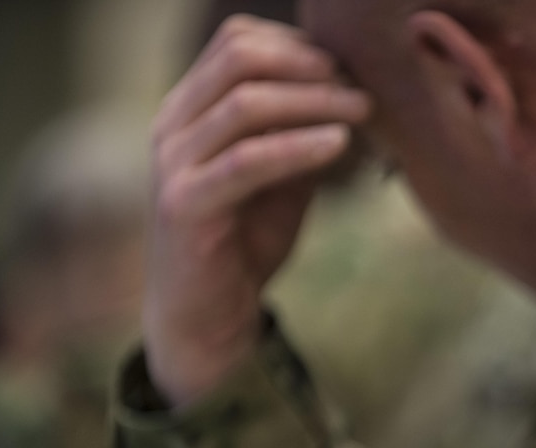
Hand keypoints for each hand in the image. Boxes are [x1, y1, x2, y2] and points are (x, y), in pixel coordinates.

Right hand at [144, 14, 370, 405]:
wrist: (209, 317)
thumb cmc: (245, 242)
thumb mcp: (283, 178)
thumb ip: (304, 135)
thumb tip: (356, 96)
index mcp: (190, 110)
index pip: (237, 43)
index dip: (299, 46)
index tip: (350, 67)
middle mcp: (173, 127)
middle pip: (239, 58)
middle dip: (309, 65)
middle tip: (360, 86)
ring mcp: (173, 164)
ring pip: (244, 104)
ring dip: (314, 101)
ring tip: (363, 110)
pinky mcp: (185, 206)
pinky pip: (247, 161)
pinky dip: (298, 147)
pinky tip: (339, 144)